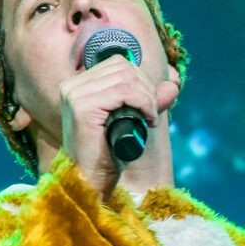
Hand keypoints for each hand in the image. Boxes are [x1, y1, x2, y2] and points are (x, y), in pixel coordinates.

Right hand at [56, 49, 178, 197]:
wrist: (90, 182)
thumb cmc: (107, 154)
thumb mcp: (132, 120)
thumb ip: (149, 100)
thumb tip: (173, 84)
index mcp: (77, 85)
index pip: (118, 64)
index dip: (141, 80)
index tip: (149, 105)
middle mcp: (71, 86)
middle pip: (123, 67)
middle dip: (146, 89)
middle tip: (151, 114)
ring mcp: (74, 95)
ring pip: (125, 78)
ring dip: (147, 97)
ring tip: (148, 118)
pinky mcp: (82, 107)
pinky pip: (123, 91)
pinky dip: (143, 102)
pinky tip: (146, 119)